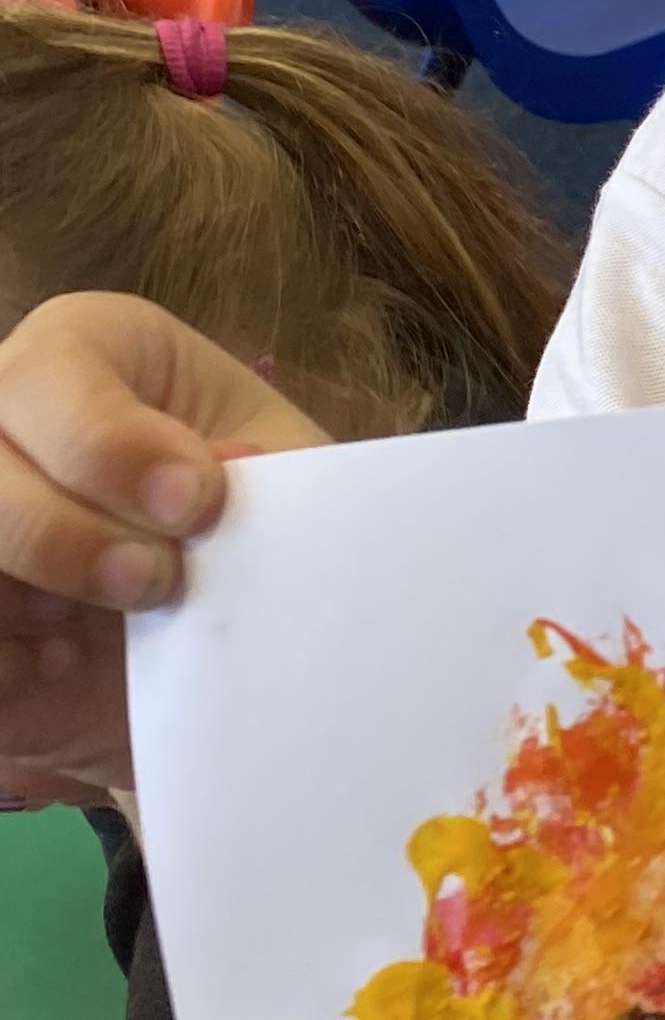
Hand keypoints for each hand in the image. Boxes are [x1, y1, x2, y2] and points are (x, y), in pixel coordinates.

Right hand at [0, 297, 326, 796]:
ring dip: (28, 593)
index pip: (50, 373)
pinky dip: (6, 663)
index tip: (196, 504)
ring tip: (99, 628)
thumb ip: (266, 475)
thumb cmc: (256, 506)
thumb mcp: (283, 473)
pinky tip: (60, 665)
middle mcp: (5, 422)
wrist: (232, 606)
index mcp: (83, 353)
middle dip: (67, 534)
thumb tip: (225, 487)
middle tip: (157, 581)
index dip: (112, 445)